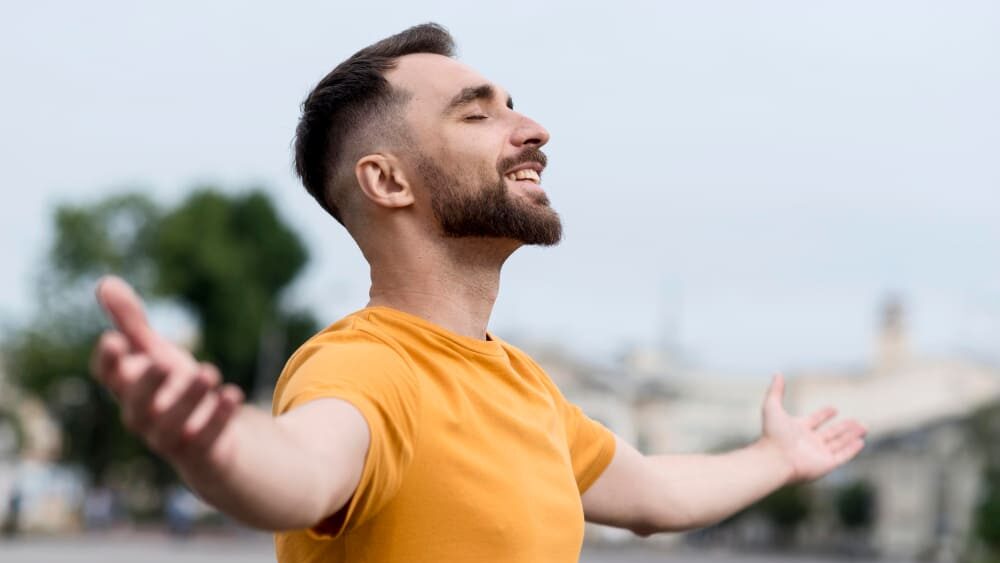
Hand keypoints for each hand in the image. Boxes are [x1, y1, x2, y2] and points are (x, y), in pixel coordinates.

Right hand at [90, 276, 243, 464]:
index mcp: (130, 391)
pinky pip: (207, 439)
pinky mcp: (202, 453)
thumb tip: (104, 282)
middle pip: (136, 407)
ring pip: (171, 426)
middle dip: (147, 386)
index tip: (113, 339)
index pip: (109, 378)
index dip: (108, 361)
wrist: (211, 441)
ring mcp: (172, 439)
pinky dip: (218, 418)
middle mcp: (145, 418)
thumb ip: (131, 323)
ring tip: (209, 372)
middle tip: (162, 362)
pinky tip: (233, 394)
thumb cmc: (174, 392)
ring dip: (189, 399)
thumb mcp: (155, 354)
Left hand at [758, 374, 866, 482]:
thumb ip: (775, 390)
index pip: (814, 420)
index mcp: (798, 429)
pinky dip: (852, 449)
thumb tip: (777, 373)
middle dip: (844, 427)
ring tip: (864, 427)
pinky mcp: (826, 464)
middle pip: (831, 433)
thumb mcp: (772, 407)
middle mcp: (809, 442)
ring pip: (839, 443)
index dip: (824, 414)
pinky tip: (861, 442)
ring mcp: (818, 454)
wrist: (774, 459)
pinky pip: (843, 456)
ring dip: (852, 435)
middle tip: (857, 421)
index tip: (834, 409)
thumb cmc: (772, 434)